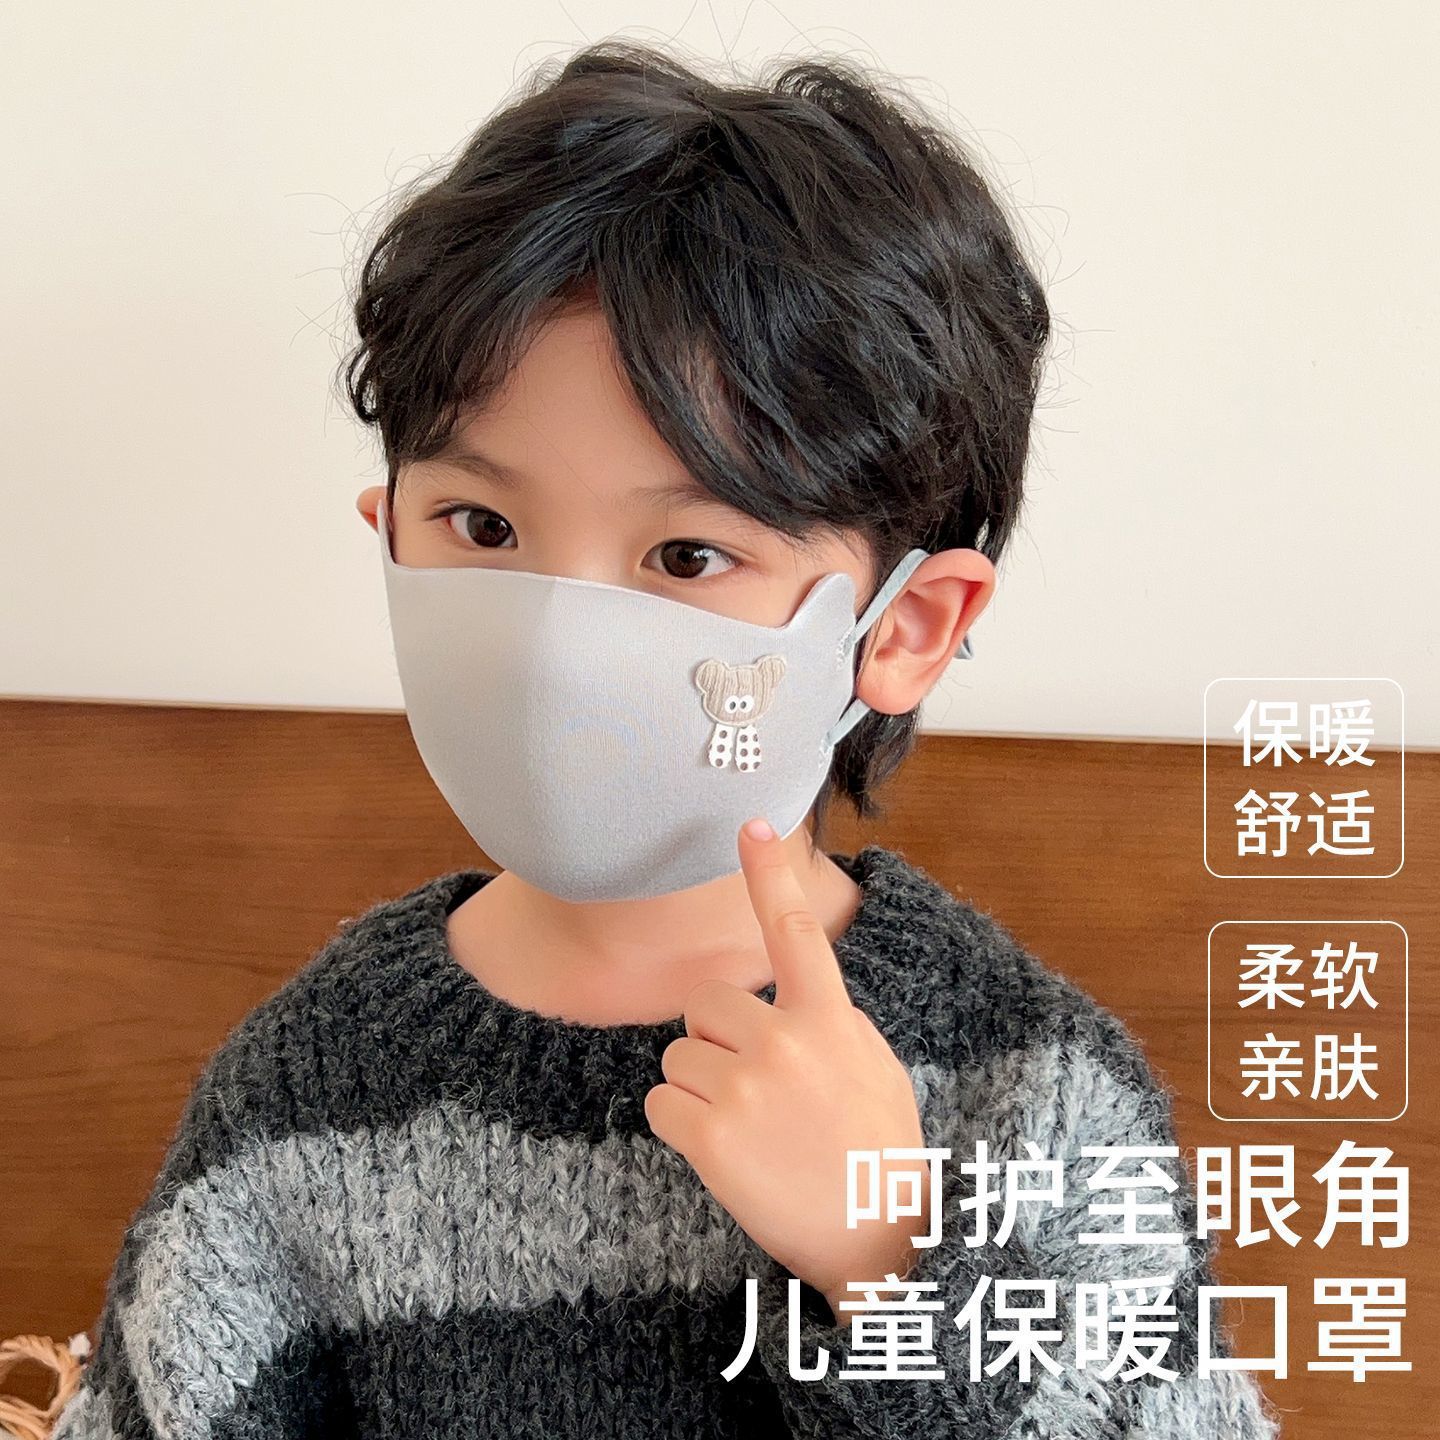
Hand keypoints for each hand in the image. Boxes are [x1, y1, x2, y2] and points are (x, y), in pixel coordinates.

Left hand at [643, 816, 928, 1322]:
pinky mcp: (710, 1139)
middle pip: (705, 1003)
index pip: (793, 932)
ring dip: (698, 1086)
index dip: (770, 875)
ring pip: (678, 1055)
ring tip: (748, 1128)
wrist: (876, 1241)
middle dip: (716, 1038)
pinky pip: (658, 1104)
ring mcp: (745, 1090)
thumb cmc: (878, 1150)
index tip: (749, 824)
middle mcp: (784, 1043)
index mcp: (829, 1019)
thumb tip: (789, 995)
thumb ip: (830, 1020)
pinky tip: (722, 1152)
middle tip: (753, 1086)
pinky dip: (678, 1127)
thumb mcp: (875, 1066)